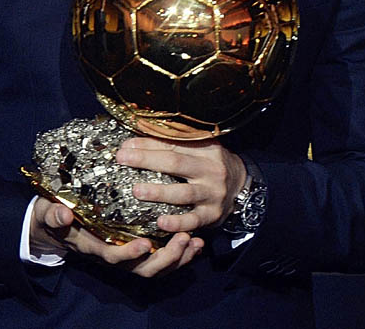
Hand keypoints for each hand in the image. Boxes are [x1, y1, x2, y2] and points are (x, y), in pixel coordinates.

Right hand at [30, 197, 203, 276]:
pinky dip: (180, 254)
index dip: (130, 254)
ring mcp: (127, 255)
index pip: (114, 257)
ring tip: (195, 240)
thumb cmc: (54, 216)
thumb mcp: (48, 212)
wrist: (57, 225)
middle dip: (166, 257)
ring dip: (178, 257)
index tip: (145, 243)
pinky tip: (196, 241)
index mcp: (94, 247)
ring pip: (156, 267)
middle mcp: (113, 255)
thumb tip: (62, 213)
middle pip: (143, 269)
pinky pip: (161, 259)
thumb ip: (54, 215)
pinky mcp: (137, 249)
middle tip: (183, 238)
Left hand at [115, 137, 246, 233]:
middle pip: (176, 163)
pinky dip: (177, 223)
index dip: (148, 144)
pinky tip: (160, 222)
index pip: (173, 143)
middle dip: (147, 160)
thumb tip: (134, 141)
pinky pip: (193, 220)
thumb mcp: (199, 147)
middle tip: (123, 159)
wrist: (241, 186)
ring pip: (183, 194)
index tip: (125, 146)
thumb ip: (172, 143)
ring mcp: (212, 194)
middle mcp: (210, 169)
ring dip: (158, 192)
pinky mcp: (212, 215)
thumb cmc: (210, 163)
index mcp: (206, 148)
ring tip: (137, 190)